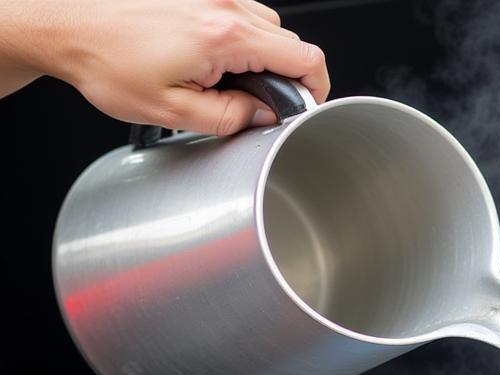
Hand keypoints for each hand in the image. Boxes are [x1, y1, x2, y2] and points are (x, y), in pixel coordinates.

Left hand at [0, 0, 328, 133]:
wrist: (64, 24)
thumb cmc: (107, 62)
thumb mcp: (174, 113)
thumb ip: (231, 117)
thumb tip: (261, 117)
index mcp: (224, 36)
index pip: (304, 58)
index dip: (315, 89)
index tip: (307, 107)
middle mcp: (223, 5)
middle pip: (290, 41)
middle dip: (287, 76)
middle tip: (264, 104)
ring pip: (267, 26)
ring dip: (263, 57)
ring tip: (232, 82)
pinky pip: (240, 13)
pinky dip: (241, 39)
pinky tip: (215, 61)